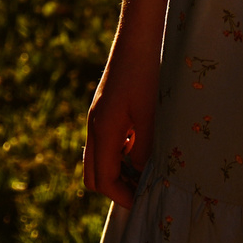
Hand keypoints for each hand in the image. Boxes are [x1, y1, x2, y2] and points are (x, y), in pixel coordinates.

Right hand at [81, 49, 157, 208]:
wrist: (136, 41)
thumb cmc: (146, 75)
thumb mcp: (149, 116)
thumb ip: (143, 148)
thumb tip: (140, 173)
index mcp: (103, 131)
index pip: (104, 179)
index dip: (122, 195)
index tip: (142, 201)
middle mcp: (94, 127)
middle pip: (94, 175)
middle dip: (115, 188)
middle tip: (142, 189)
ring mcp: (96, 119)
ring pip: (98, 160)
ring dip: (116, 171)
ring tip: (144, 172)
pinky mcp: (103, 111)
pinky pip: (104, 144)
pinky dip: (117, 154)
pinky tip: (140, 147)